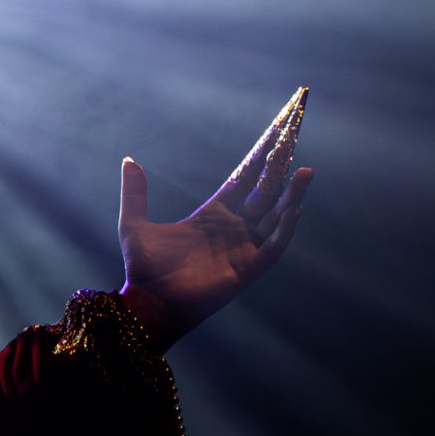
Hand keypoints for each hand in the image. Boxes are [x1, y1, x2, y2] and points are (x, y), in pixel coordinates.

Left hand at [116, 88, 314, 348]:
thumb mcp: (134, 224)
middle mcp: (233, 228)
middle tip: (295, 136)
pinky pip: (273, 246)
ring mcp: (243, 248)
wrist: (148, 304)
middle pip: (264, 190)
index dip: (260, 155)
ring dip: (291, 194)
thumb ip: (136, 193)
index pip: (244, 178)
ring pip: (274, 215)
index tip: (277, 131)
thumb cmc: (143, 269)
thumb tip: (129, 160)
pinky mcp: (246, 269)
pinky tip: (294, 208)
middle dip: (279, 164)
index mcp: (213, 215)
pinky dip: (284, 228)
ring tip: (305, 170)